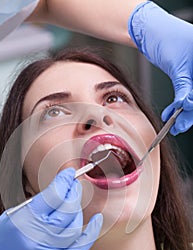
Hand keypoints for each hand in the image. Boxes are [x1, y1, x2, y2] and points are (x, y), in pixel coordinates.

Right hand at [0, 168, 102, 249]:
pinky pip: (79, 247)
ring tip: (74, 200)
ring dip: (77, 208)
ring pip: (74, 225)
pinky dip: (90, 233)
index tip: (68, 174)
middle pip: (67, 208)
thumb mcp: (12, 215)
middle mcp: (38, 236)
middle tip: (72, 184)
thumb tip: (58, 190)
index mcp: (24, 220)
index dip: (64, 181)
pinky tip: (96, 220)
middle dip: (72, 192)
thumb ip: (37, 203)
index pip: (53, 194)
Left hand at [128, 2, 192, 134]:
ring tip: (171, 124)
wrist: (151, 31)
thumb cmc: (166, 38)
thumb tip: (187, 105)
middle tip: (177, 126)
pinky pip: (186, 93)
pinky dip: (178, 104)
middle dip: (189, 113)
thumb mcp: (177, 66)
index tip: (186, 115)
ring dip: (182, 112)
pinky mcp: (188, 75)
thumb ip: (184, 87)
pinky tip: (169, 113)